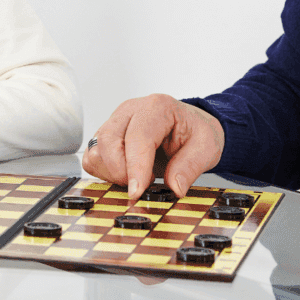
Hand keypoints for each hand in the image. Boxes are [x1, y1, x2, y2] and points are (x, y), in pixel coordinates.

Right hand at [82, 94, 224, 203]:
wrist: (190, 125)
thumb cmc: (196, 131)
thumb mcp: (207, 147)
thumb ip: (191, 167)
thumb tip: (174, 187)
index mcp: (157, 107)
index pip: (137, 137)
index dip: (135, 167)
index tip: (137, 192)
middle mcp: (132, 110)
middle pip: (108, 141)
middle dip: (120, 172)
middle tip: (142, 186)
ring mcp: (116, 121)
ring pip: (96, 150)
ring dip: (111, 172)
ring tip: (137, 178)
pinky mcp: (107, 135)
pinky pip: (92, 156)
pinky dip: (104, 171)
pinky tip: (125, 174)